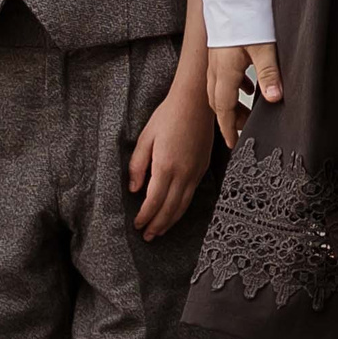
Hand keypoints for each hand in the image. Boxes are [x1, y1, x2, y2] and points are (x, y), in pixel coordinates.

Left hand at [130, 85, 216, 237]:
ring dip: (171, 220)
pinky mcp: (203, 166)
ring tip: (161, 231)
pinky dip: (183, 207)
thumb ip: (138, 165)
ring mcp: (196, 170)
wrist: (197, 102)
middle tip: (148, 236)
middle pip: (171, 208)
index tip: (137, 225)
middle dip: (158, 225)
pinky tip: (176, 211)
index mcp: (166, 166)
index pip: (154, 201)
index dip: (145, 217)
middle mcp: (184, 172)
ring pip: (184, 204)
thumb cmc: (168, 116)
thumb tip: (134, 189)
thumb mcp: (146, 138)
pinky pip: (193, 193)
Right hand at [206, 43, 280, 149]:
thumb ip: (269, 74)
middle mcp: (215, 68)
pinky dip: (233, 84)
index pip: (223, 109)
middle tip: (243, 130)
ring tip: (248, 111)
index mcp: (224, 73)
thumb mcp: (264, 47)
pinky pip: (223, 74)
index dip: (228, 128)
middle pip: (218, 101)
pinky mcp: (220, 48)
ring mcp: (216, 58)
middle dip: (229, 118)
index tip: (232, 143)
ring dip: (231, 102)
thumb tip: (274, 99)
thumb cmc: (247, 15)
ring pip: (219, 88)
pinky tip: (249, 84)